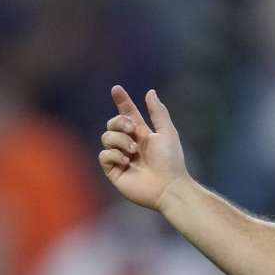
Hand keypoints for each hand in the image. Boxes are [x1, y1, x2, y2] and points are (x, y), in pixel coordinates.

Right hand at [98, 86, 188, 211]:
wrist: (168, 186)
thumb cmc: (171, 161)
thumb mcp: (167, 132)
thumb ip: (158, 112)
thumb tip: (150, 92)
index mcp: (142, 134)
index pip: (128, 114)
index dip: (122, 101)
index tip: (116, 88)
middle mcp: (129, 144)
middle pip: (112, 124)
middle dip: (119, 123)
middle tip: (133, 130)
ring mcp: (120, 157)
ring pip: (106, 138)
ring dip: (119, 140)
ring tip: (133, 151)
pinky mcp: (114, 171)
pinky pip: (104, 155)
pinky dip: (114, 155)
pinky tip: (127, 162)